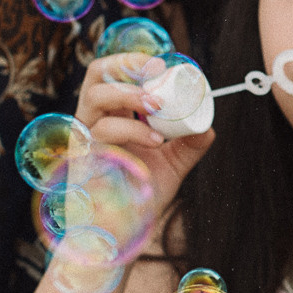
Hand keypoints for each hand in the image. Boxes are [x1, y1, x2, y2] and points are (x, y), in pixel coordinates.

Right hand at [73, 53, 213, 200]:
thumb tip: (208, 127)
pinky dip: (133, 131)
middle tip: (156, 72)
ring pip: (95, 97)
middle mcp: (94, 121)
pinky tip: (155, 141)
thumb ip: (189, 145)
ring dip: (130, 94)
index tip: (162, 64)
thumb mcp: (171, 165)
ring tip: (157, 105)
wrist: (121, 232)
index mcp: (112, 116)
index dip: (134, 61)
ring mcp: (85, 138)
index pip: (113, 74)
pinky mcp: (83, 157)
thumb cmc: (139, 196)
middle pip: (97, 74)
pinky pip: (103, 133)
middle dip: (126, 63)